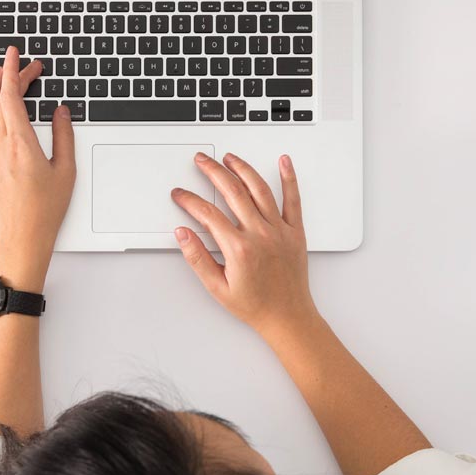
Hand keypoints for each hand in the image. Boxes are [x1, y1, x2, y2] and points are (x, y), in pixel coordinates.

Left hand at [0, 47, 75, 290]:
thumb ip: (64, 136)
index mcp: (21, 143)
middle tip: (21, 66)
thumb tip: (60, 112)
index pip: (12, 97)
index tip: (16, 57)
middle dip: (9, 78)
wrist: (23, 236)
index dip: (14, 73)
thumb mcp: (65, 169)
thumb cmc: (45, 209)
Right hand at [171, 152, 316, 338]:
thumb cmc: (255, 305)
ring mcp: (279, 231)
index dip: (190, 200)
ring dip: (242, 169)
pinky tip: (284, 162)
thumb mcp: (217, 287)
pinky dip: (289, 178)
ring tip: (230, 157)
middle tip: (202, 161)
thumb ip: (197, 258)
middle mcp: (260, 234)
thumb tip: (182, 233)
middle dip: (213, 171)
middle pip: (232, 192)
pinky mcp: (295, 231)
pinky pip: (293, 200)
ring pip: (259, 189)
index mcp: (239, 249)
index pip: (208, 214)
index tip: (180, 194)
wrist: (287, 317)